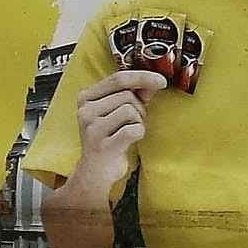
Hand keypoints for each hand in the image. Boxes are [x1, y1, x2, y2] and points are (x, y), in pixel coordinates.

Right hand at [69, 65, 173, 190]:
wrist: (96, 170)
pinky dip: (138, 134)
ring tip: (126, 132)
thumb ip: (134, 94)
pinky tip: (128, 141)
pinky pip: (134, 129)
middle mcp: (85, 110)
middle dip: (139, 108)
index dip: (142, 77)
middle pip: (127, 95)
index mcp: (86, 97)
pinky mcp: (103, 145)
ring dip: (138, 122)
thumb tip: (153, 81)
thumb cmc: (109, 138)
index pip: (117, 78)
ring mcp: (93, 128)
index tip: (161, 80)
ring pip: (131, 111)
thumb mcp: (117, 112)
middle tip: (131, 122)